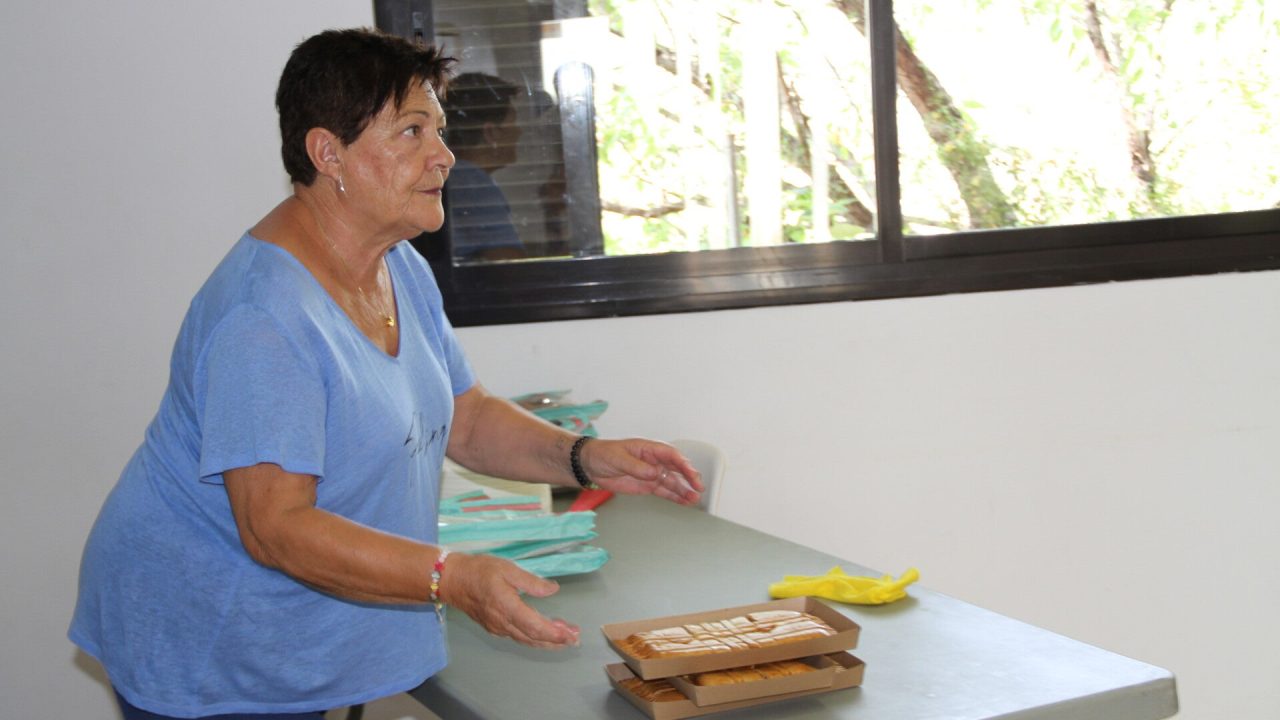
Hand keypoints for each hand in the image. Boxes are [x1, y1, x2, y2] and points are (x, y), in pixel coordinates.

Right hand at [439, 552, 580, 648]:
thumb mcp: (507, 569)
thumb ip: (531, 582)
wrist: (452, 580)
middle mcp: (503, 623)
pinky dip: (534, 638)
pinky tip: (543, 634)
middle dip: (556, 640)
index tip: (571, 634)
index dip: (554, 633)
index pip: (535, 627)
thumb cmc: (479, 570)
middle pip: (533, 638)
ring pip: (526, 640)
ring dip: (546, 641)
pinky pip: (518, 637)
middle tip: (575, 639)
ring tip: (565, 638)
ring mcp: (497, 627)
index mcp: (507, 607)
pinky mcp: (494, 627)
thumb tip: (553, 589)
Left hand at [581, 439, 703, 505]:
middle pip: (677, 468)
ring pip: (673, 482)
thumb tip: (654, 473)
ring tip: (695, 500)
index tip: (691, 474)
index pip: (672, 455)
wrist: (590, 465)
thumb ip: (637, 467)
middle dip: (690, 477)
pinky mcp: (648, 486)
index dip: (684, 464)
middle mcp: (655, 461)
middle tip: (698, 488)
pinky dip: (675, 497)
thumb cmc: (603, 455)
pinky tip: (686, 502)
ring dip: (685, 490)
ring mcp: (652, 474)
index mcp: (649, 449)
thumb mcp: (619, 459)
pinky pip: (665, 491)